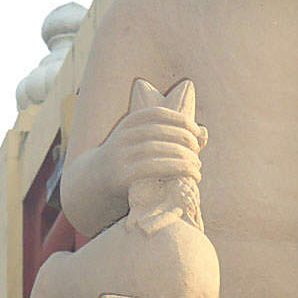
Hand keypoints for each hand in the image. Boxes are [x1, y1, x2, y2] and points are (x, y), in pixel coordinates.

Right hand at [98, 80, 206, 200]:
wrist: (93, 184)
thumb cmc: (128, 162)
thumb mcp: (140, 143)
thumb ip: (167, 137)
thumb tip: (204, 132)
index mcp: (128, 124)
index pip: (157, 114)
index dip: (180, 120)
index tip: (196, 130)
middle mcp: (123, 136)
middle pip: (161, 132)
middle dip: (184, 140)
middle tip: (198, 151)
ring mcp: (120, 155)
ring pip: (159, 150)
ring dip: (184, 158)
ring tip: (197, 167)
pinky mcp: (122, 175)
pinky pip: (154, 168)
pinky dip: (177, 169)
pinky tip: (190, 175)